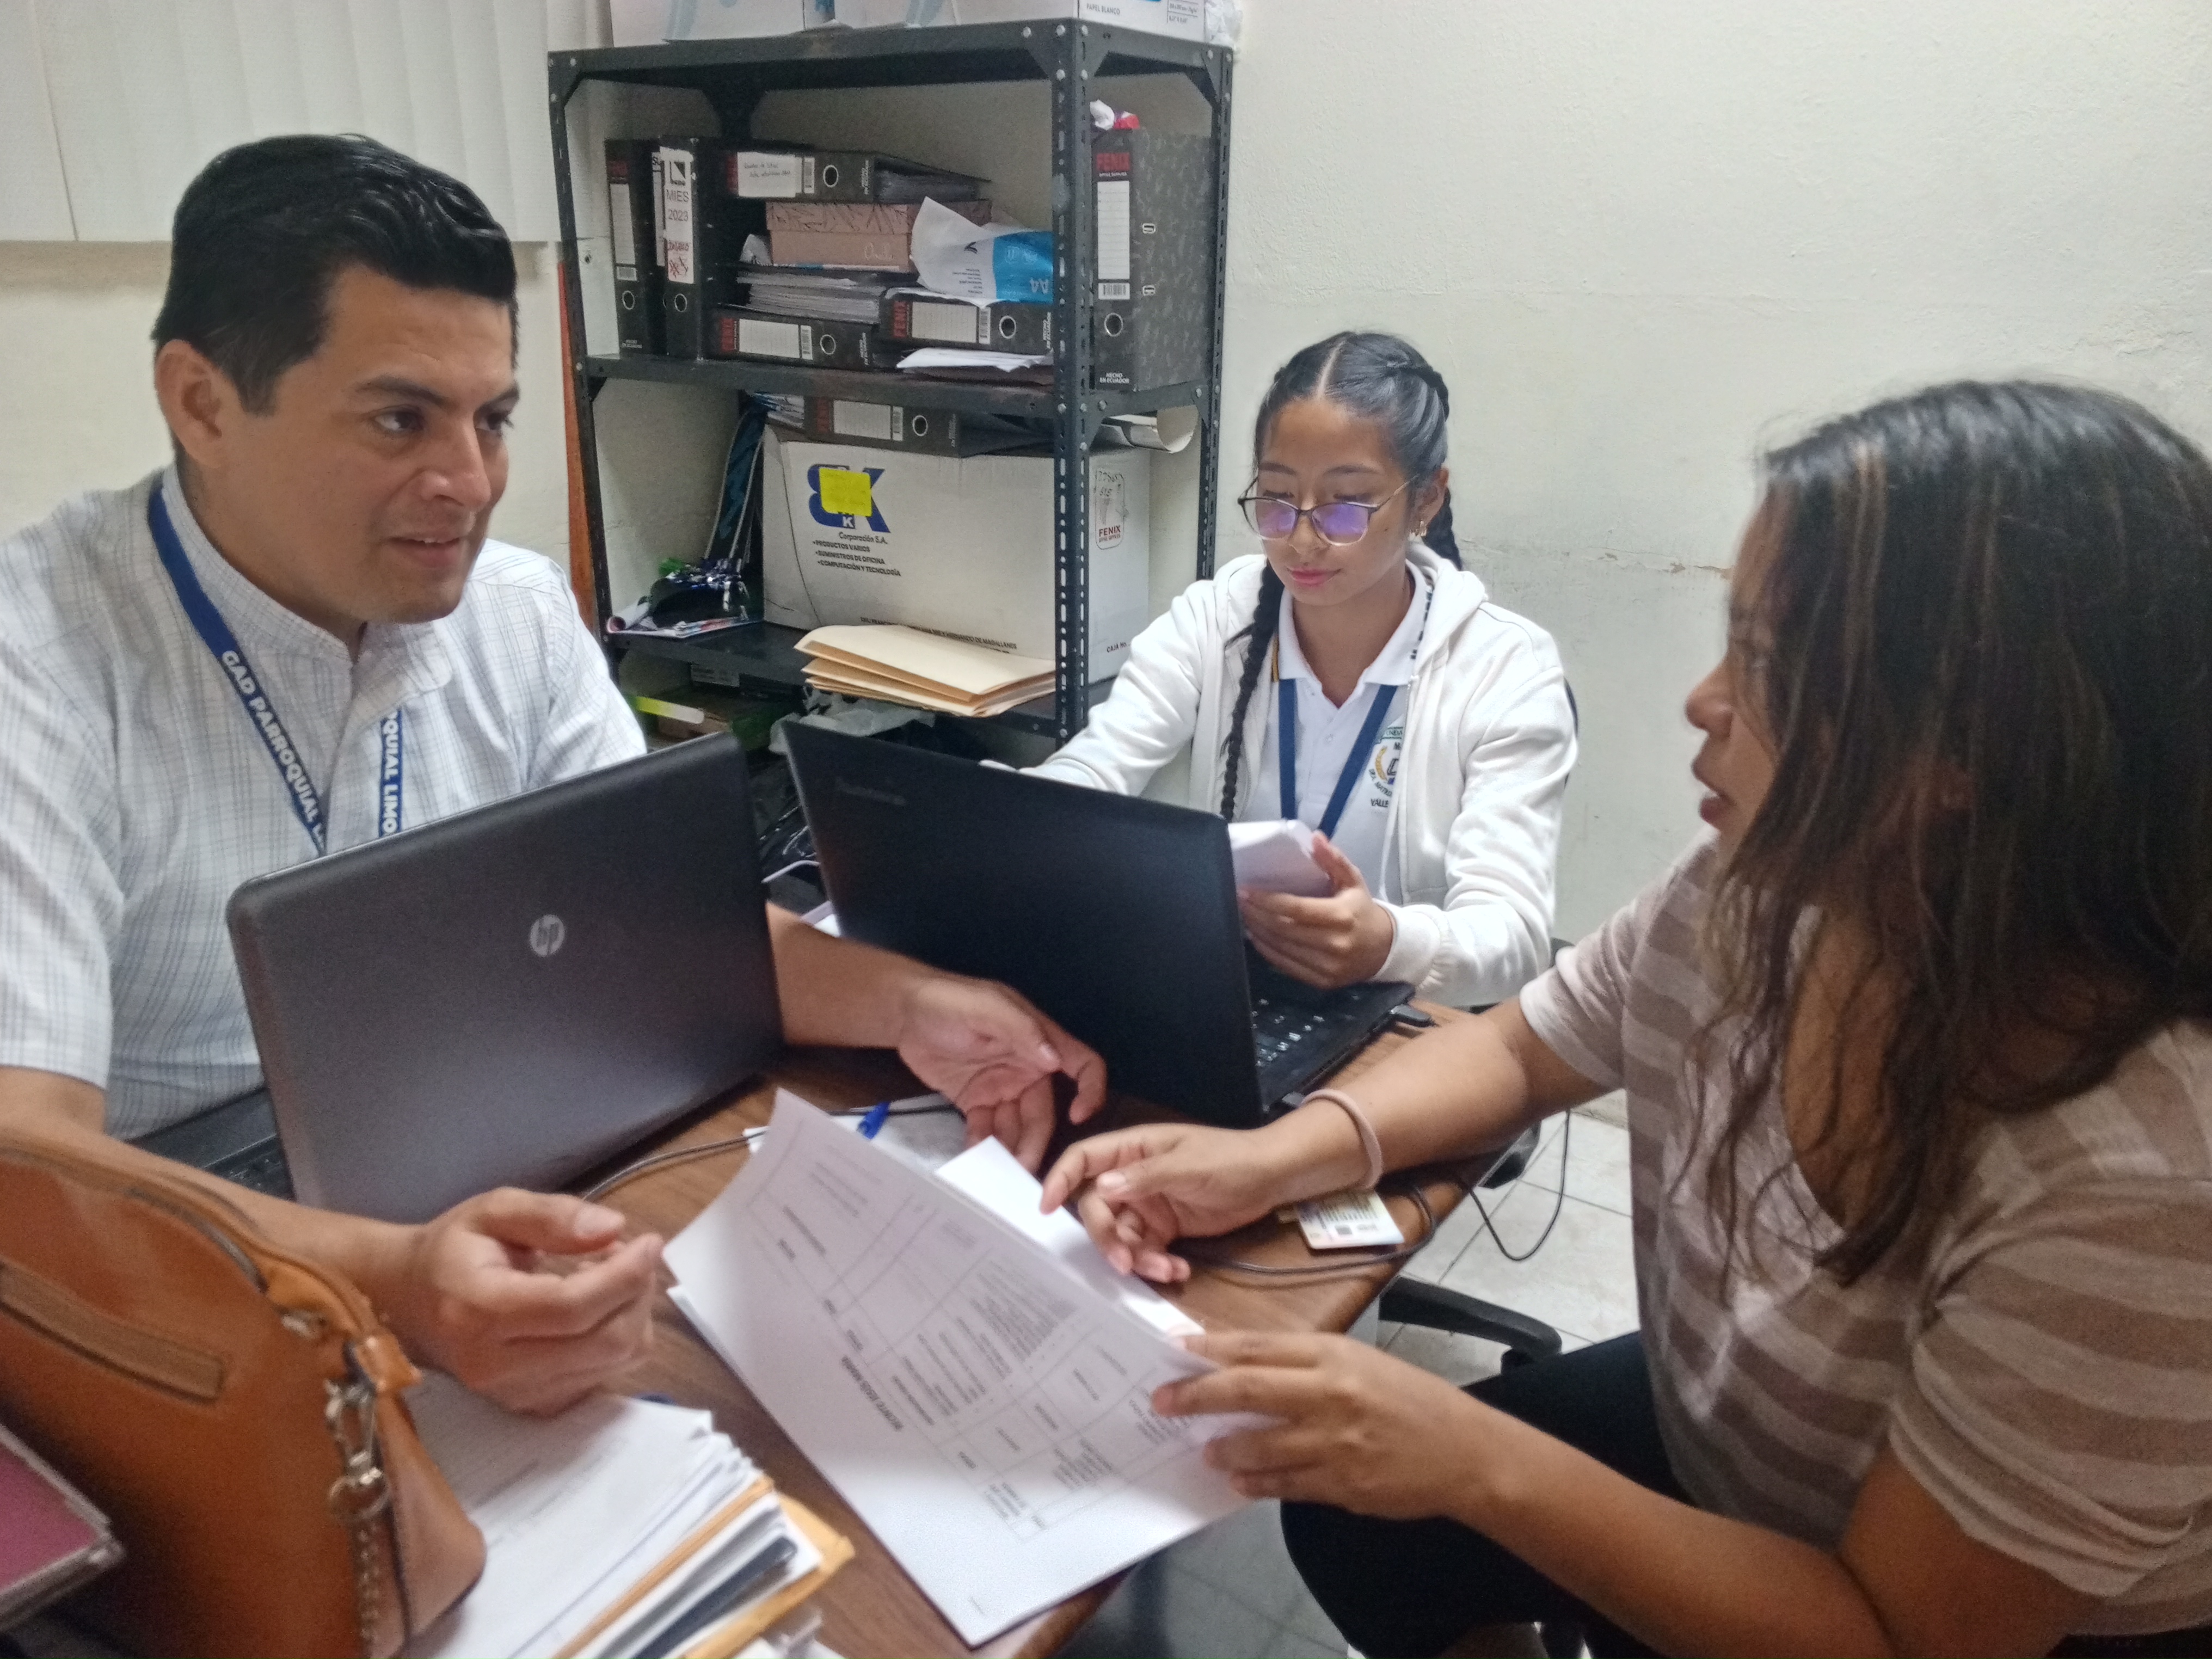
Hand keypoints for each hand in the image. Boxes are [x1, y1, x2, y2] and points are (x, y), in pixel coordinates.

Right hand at [378, 1190, 662, 1415]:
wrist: (407, 1301)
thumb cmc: (453, 1251)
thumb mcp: (494, 1210)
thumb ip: (553, 1215)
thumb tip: (613, 1228)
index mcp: (480, 1311)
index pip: (573, 1307)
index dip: (625, 1275)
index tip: (649, 1241)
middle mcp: (496, 1365)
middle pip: (605, 1341)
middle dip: (637, 1293)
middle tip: (633, 1255)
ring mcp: (513, 1394)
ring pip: (612, 1363)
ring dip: (633, 1315)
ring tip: (613, 1276)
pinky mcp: (531, 1407)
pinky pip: (600, 1378)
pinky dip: (616, 1341)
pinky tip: (598, 1309)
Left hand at [894, 972, 1106, 1171]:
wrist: (902, 1012)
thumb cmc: (949, 1001)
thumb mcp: (987, 1008)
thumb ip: (1021, 1031)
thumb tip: (1053, 1061)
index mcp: (1038, 1042)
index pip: (1082, 1065)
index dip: (1089, 1090)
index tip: (1078, 1118)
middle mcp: (1026, 1069)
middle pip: (1043, 1113)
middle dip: (1035, 1142)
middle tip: (1021, 1170)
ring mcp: (1000, 1088)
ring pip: (1015, 1127)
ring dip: (1010, 1150)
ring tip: (997, 1173)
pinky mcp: (975, 1102)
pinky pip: (986, 1130)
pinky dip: (983, 1145)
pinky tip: (974, 1158)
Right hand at [1039, 1112, 1359, 1281]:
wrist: (1273, 1178)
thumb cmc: (1232, 1158)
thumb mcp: (1190, 1165)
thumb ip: (1146, 1178)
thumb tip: (1101, 1188)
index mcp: (1133, 1150)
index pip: (1084, 1159)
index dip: (1061, 1179)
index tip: (1045, 1208)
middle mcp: (1133, 1178)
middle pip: (1097, 1209)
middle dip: (1107, 1238)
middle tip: (1124, 1263)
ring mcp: (1148, 1205)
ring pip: (1121, 1237)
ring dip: (1137, 1258)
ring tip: (1164, 1269)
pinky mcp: (1165, 1229)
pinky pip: (1146, 1251)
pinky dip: (1156, 1264)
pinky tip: (1178, 1269)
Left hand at [1156, 1331, 1493, 1517]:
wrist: (1463, 1451)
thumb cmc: (1410, 1398)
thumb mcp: (1361, 1361)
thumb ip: (1306, 1363)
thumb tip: (1244, 1366)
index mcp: (1333, 1356)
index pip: (1258, 1346)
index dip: (1211, 1348)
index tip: (1176, 1348)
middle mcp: (1328, 1394)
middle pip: (1245, 1390)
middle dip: (1196, 1396)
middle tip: (1163, 1402)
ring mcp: (1333, 1443)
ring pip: (1258, 1446)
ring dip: (1224, 1449)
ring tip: (1206, 1452)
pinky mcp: (1340, 1485)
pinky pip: (1284, 1485)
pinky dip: (1257, 1483)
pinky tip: (1240, 1482)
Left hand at [1239, 833, 1395, 987]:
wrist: (1384, 948)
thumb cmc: (1362, 910)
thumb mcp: (1352, 880)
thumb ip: (1333, 859)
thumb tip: (1315, 837)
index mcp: (1341, 916)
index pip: (1295, 909)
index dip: (1267, 900)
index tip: (1246, 890)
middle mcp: (1334, 944)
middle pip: (1283, 929)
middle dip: (1256, 914)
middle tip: (1239, 901)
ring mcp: (1327, 967)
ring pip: (1281, 949)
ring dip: (1258, 932)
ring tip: (1245, 915)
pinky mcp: (1322, 982)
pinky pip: (1286, 967)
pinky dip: (1268, 951)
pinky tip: (1257, 937)